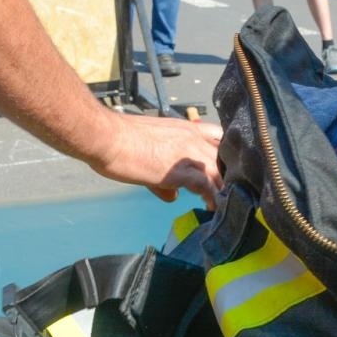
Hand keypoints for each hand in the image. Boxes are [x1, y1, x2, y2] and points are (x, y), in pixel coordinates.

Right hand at [91, 113, 223, 204]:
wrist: (107, 137)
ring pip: (219, 171)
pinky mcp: (181, 170)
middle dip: (228, 174)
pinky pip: (207, 185)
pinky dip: (212, 198)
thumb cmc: (120, 139)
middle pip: (224, 156)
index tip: (226, 170)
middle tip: (229, 191)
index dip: (225, 154)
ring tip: (224, 204)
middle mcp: (192, 137)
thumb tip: (172, 196)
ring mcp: (189, 153)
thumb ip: (165, 175)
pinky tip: (212, 208)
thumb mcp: (149, 150)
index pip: (218, 136)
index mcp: (186, 128)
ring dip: (223, 188)